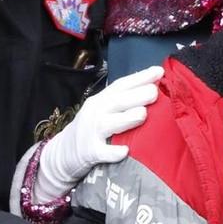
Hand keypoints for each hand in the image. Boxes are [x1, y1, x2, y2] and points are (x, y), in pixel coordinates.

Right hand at [35, 66, 163, 199]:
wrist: (63, 152)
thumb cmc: (92, 128)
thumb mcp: (103, 109)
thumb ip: (124, 100)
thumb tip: (154, 89)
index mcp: (102, 100)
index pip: (121, 85)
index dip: (140, 77)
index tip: (159, 71)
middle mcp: (96, 112)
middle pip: (116, 101)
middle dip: (136, 95)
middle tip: (155, 92)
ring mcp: (91, 132)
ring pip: (109, 123)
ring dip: (126, 118)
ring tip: (143, 114)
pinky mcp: (89, 152)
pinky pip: (102, 152)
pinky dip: (113, 152)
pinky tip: (125, 151)